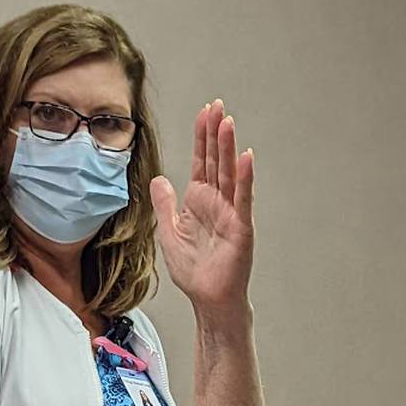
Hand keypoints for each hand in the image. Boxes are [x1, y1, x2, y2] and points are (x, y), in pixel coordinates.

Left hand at [149, 100, 254, 321]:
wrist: (209, 299)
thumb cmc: (194, 272)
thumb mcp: (169, 233)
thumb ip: (165, 205)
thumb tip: (159, 179)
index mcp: (200, 201)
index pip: (201, 162)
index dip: (201, 138)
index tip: (204, 112)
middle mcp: (217, 202)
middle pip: (216, 161)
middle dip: (215, 134)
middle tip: (218, 106)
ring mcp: (231, 213)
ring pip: (229, 174)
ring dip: (228, 148)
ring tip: (227, 122)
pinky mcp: (240, 228)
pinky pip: (242, 199)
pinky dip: (245, 178)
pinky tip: (246, 157)